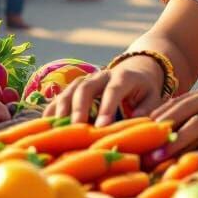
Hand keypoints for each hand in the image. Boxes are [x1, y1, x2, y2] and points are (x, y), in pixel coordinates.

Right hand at [44, 56, 166, 124]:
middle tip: (75, 128)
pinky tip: (44, 127)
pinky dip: (52, 111)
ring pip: (69, 90)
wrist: (136, 68)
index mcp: (123, 77)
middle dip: (79, 108)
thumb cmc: (146, 89)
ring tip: (56, 129)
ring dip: (61, 109)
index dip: (107, 107)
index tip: (102, 126)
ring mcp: (86, 80)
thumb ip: (146, 109)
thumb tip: (136, 124)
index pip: (113, 90)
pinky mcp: (75, 88)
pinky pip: (60, 97)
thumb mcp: (153, 97)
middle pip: (86, 88)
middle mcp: (101, 75)